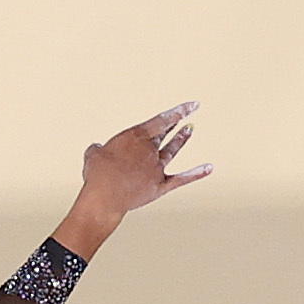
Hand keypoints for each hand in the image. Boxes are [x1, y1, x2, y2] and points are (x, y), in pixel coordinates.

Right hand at [57, 102, 210, 250]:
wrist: (105, 197)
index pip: (162, 120)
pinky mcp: (160, 186)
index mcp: (136, 137)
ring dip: (182, 140)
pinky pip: (182, 178)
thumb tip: (97, 149)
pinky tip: (209, 168)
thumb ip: (98, 149)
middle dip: (175, 125)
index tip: (192, 105)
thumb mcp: (93, 154)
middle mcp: (150, 150)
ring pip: (173, 150)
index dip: (179, 111)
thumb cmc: (97, 174)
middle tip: (184, 119)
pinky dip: (196, 173)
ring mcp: (157, 168)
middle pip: (165, 134)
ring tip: (189, 131)